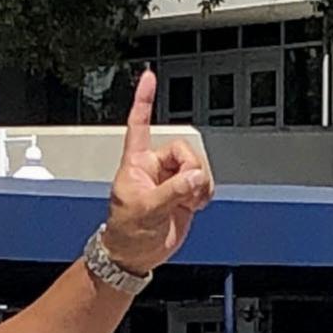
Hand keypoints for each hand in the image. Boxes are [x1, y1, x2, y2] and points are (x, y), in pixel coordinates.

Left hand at [101, 69, 212, 273]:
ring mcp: (171, 180)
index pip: (139, 125)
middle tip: (185, 192)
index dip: (144, 100)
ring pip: (197, 167)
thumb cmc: (127, 233)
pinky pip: (204, 183)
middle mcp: (155, 167)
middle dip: (190, 170)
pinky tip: (195, 205)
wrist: (136, 256)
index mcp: (136, 163)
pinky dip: (205, 193)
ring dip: (199, 185)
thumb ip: (173, 192)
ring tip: (188, 204)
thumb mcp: (146, 211)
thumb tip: (195, 178)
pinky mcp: (184, 194)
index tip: (149, 76)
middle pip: (184, 151)